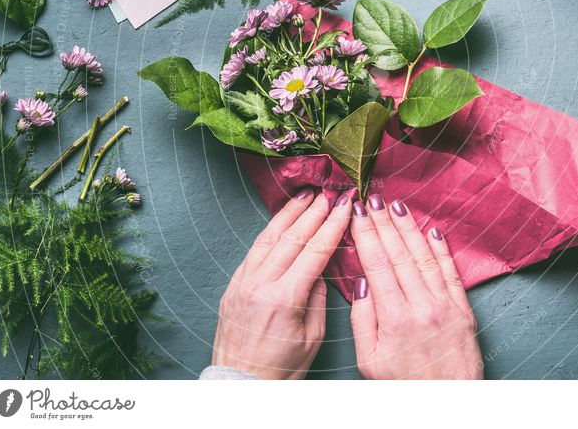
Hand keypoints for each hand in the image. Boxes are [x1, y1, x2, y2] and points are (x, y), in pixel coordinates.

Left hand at [212, 189, 350, 378]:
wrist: (241, 384)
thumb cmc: (282, 368)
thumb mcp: (313, 336)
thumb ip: (318, 296)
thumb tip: (321, 265)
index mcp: (284, 299)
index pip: (315, 251)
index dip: (333, 224)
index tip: (345, 205)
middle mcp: (260, 285)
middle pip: (292, 238)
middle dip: (314, 211)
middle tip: (329, 192)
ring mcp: (242, 282)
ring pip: (269, 237)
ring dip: (290, 213)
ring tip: (306, 194)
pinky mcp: (232, 285)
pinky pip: (254, 250)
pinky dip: (270, 230)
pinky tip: (282, 219)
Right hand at [349, 195, 482, 378]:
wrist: (448, 403)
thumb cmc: (404, 385)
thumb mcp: (369, 361)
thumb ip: (363, 320)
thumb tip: (362, 284)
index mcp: (394, 318)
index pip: (377, 264)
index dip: (366, 234)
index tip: (358, 213)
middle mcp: (421, 306)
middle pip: (399, 254)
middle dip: (384, 223)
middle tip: (374, 199)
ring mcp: (445, 305)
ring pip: (424, 257)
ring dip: (410, 228)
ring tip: (398, 206)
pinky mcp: (463, 309)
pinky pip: (451, 272)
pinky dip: (441, 249)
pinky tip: (432, 230)